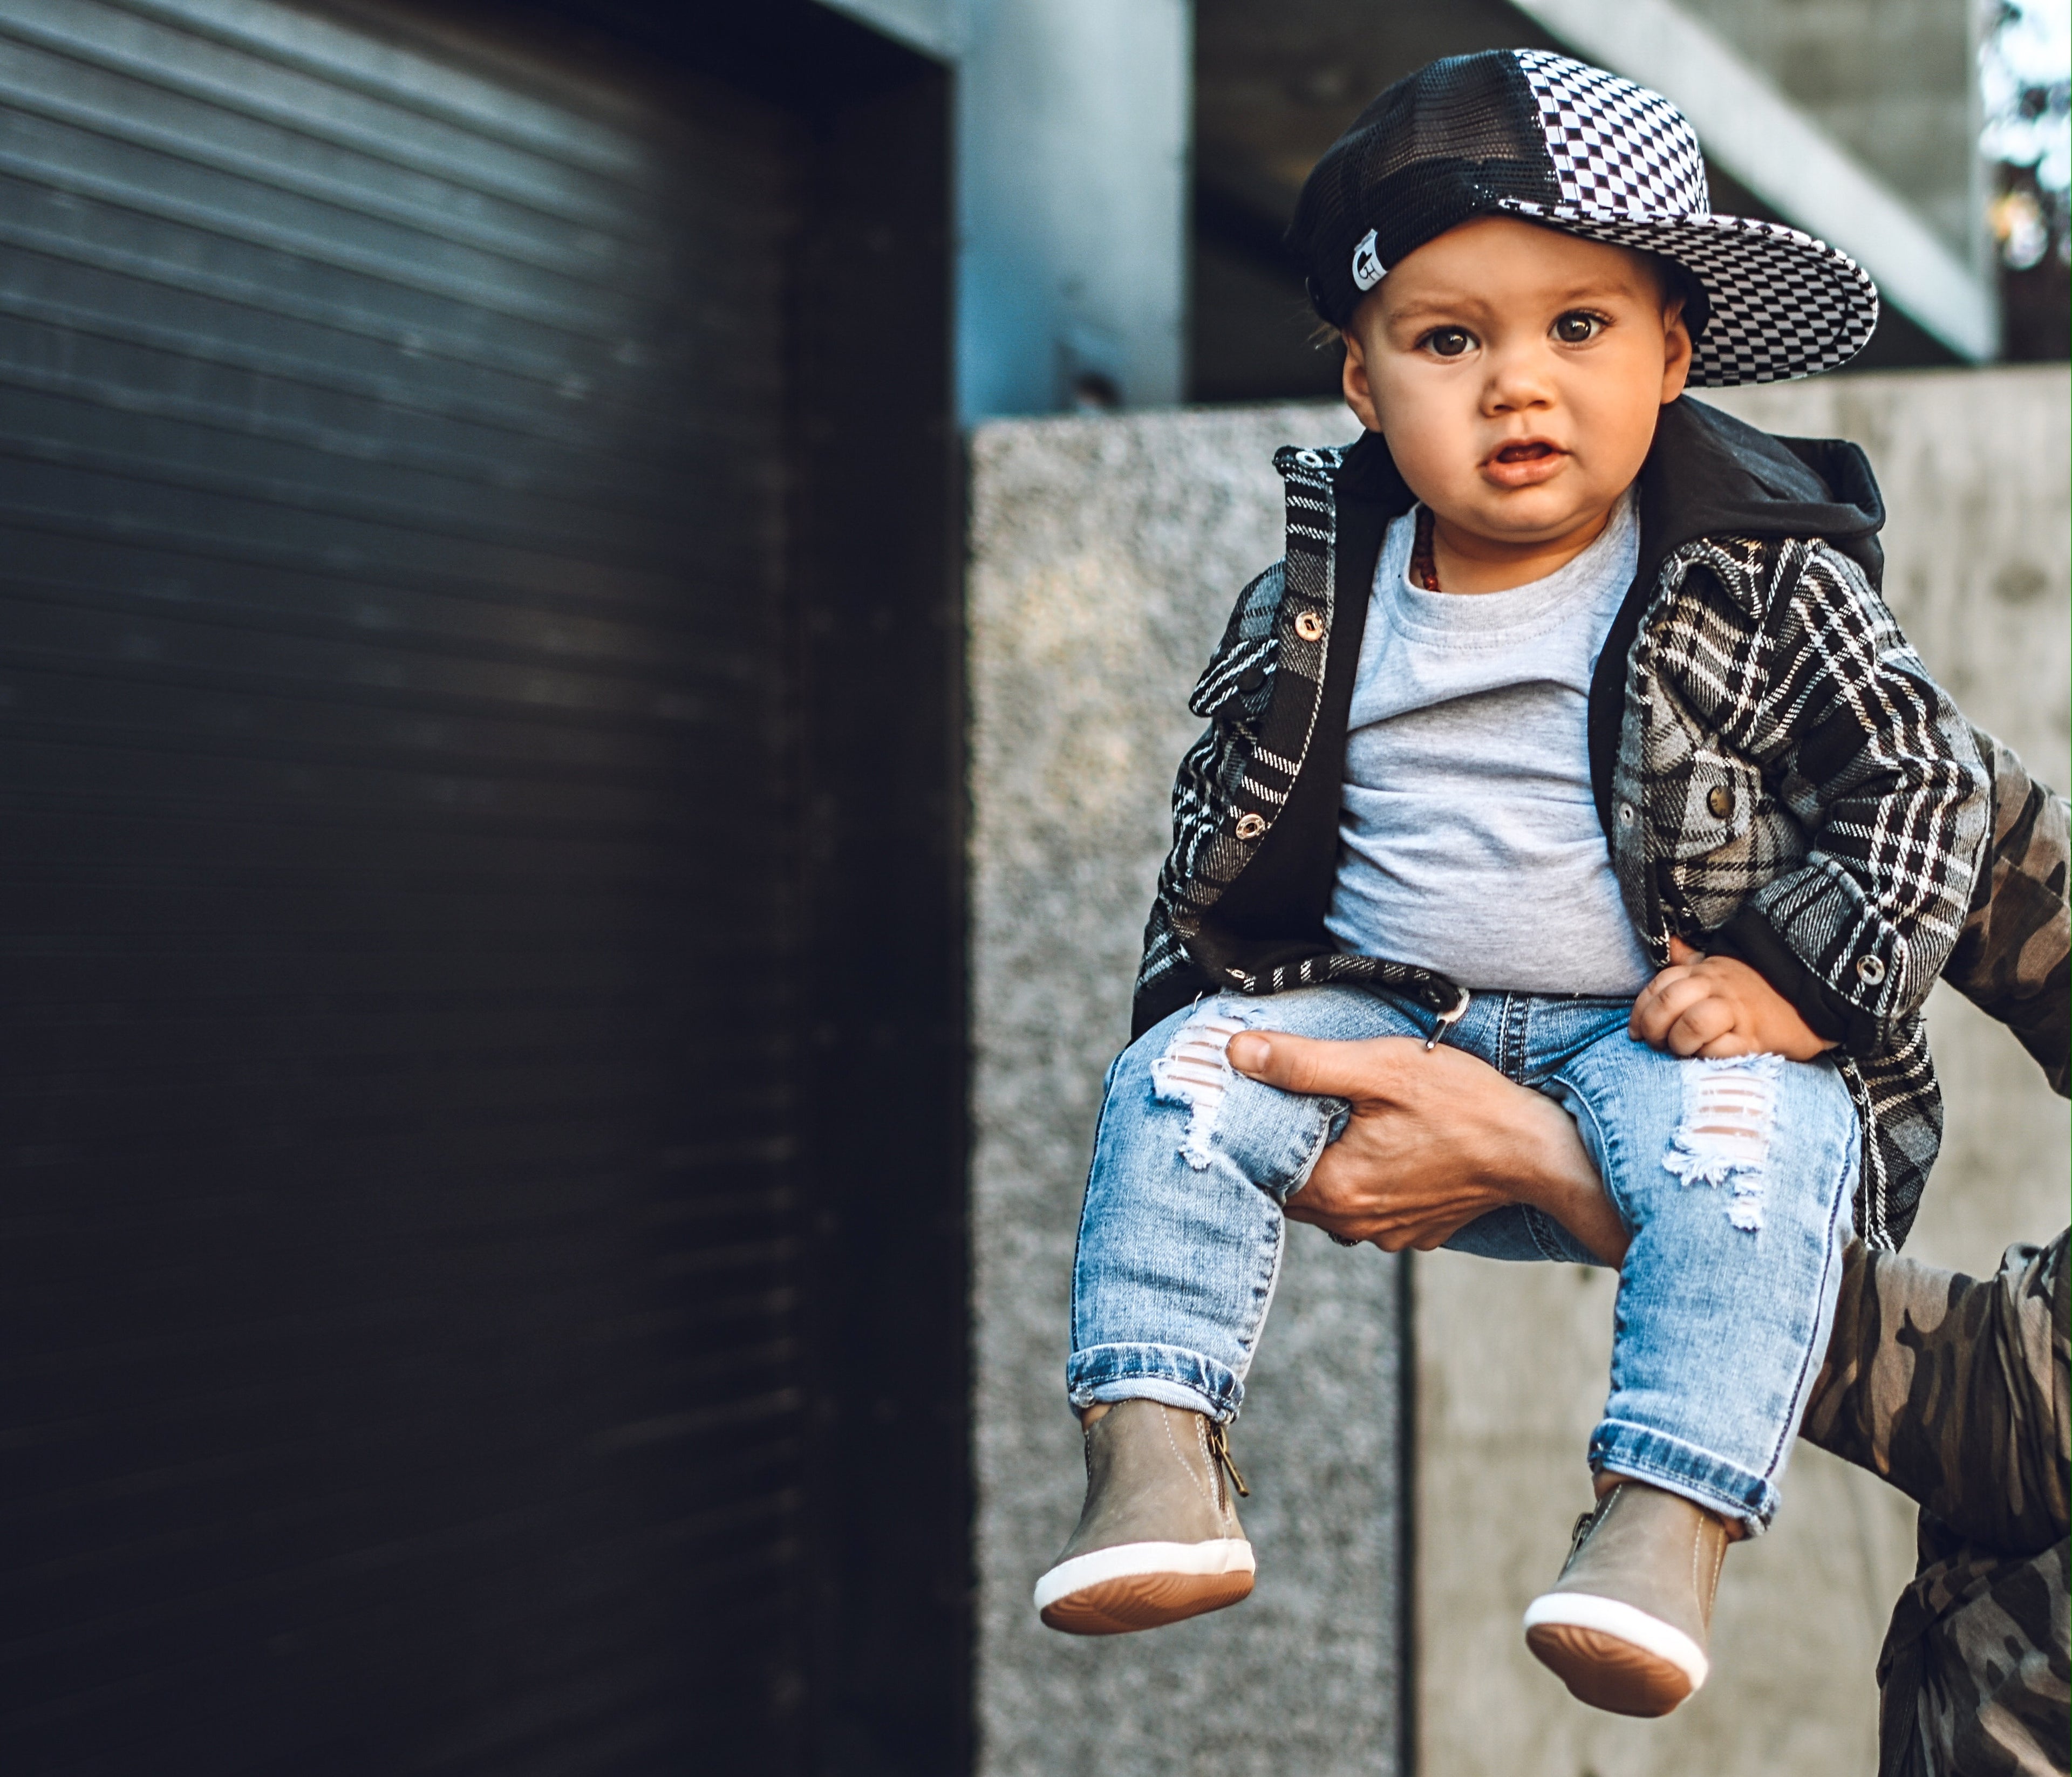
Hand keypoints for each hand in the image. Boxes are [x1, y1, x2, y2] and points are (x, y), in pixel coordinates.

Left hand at [1225, 1029, 1628, 1264]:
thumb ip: (1303, 1063)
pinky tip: (1385, 1144)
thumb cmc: (1466, 1106)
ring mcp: (1387, 1233)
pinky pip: (1369, 1206)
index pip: (1260, 1173)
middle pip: (1291, 1188)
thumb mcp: (1381, 1068)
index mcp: (1336, 1190)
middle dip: (1291, 1150)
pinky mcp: (1415, 1231)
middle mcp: (1355, 1225)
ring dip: (1330, 1164)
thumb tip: (1238, 1052)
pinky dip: (1368, 1178)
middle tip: (1300, 1103)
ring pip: (1331, 1199)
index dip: (1255, 1136)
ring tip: (1345, 1120)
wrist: (1540, 1150)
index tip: (1259, 1103)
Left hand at [1629, 937, 1835, 1060]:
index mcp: (1703, 971)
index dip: (1640, 1011)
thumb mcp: (1721, 968)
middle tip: (1658, 1043)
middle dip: (1654, 1027)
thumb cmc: (1756, 988)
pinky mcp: (1757, 1037)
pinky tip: (1710, 1056)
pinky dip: (1709, 1055)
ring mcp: (1737, 1011)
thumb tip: (1672, 945)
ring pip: (1694, 1023)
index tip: (1637, 1031)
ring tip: (1685, 1050)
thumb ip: (1691, 960)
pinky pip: (1723, 1048)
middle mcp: (1717, 987)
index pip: (1658, 986)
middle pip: (1669, 1002)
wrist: (1811, 993)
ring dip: (1680, 1042)